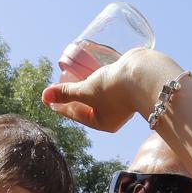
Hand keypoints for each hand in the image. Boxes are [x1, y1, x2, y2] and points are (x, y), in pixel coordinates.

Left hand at [42, 48, 182, 131]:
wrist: (147, 75)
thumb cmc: (114, 88)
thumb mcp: (86, 91)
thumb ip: (65, 93)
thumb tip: (43, 96)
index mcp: (103, 122)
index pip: (76, 114)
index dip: (61, 105)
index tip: (49, 100)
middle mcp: (114, 114)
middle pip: (87, 104)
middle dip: (74, 95)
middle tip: (59, 87)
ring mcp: (122, 100)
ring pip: (99, 94)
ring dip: (87, 85)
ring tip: (75, 76)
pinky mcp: (128, 85)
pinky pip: (109, 83)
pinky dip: (100, 78)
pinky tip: (96, 70)